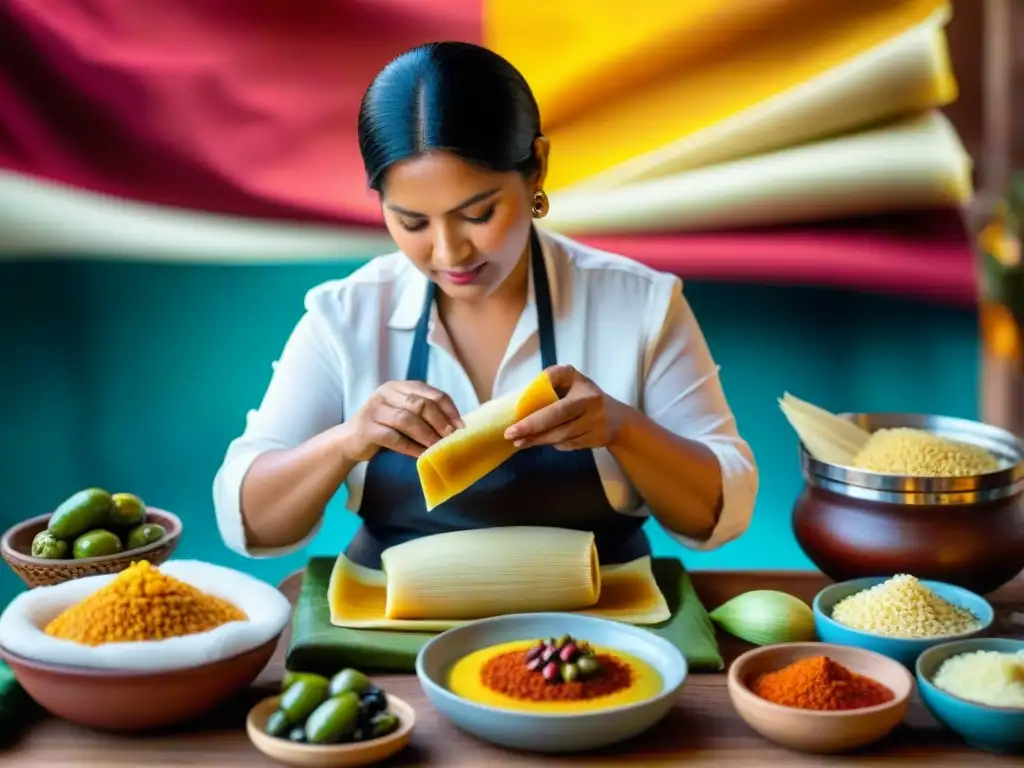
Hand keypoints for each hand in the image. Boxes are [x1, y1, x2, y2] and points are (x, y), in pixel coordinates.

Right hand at [340, 381, 463, 460]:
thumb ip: (423, 414)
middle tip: (451, 438)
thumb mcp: (403, 414)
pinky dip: (410, 447)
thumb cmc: (384, 428)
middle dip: (440, 422)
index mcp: (399, 386)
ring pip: (407, 420)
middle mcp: (386, 393)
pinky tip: (421, 455)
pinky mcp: (366, 428)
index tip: (460, 426)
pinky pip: (393, 438)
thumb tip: (456, 426)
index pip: (430, 393)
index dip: (448, 409)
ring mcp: (374, 409)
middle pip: (420, 404)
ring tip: (438, 448)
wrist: (349, 441)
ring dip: (427, 435)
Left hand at [504, 365, 626, 450]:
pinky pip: (568, 445)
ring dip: (538, 440)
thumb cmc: (586, 395)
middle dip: (532, 430)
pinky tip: (541, 441)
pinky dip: (553, 443)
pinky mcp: (594, 441)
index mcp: (584, 393)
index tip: (514, 421)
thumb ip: (553, 378)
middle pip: (557, 422)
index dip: (535, 416)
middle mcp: (592, 409)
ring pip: (561, 437)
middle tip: (510, 435)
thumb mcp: (573, 379)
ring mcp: (595, 427)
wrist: (618, 420)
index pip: (557, 405)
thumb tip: (527, 390)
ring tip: (519, 442)